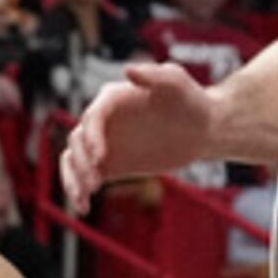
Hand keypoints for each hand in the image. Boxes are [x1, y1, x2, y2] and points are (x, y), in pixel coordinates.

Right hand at [61, 60, 220, 205]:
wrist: (204, 127)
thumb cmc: (191, 99)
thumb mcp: (177, 82)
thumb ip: (155, 75)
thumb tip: (127, 70)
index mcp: (113, 98)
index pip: (92, 117)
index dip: (92, 137)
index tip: (102, 158)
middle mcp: (103, 121)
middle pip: (77, 140)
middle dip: (82, 161)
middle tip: (96, 180)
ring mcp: (104, 143)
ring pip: (73, 160)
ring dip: (73, 178)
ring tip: (84, 197)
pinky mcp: (111, 164)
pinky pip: (86, 177)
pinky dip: (79, 191)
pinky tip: (83, 207)